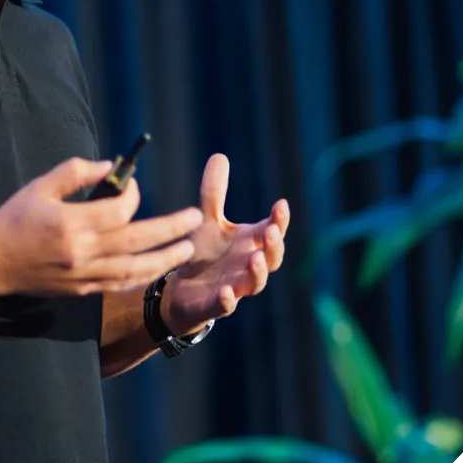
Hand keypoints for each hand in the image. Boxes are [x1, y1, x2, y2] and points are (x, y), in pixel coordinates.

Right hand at [0, 157, 203, 299]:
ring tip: (185, 249)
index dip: (132, 195)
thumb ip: (75, 172)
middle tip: (194, 218)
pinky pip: (118, 285)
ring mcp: (83, 275)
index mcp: (71, 223)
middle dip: (170, 229)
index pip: (118, 210)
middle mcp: (82, 252)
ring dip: (163, 259)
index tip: (132, 187)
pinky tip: (156, 271)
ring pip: (134, 269)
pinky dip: (140, 278)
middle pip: (136, 240)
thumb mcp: (40, 187)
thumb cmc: (13, 219)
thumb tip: (111, 166)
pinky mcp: (81, 290)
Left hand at [162, 153, 288, 335]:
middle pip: (272, 258)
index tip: (281, 204)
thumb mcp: (207, 220)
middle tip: (272, 232)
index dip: (280, 219)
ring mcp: (235, 287)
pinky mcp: (215, 305)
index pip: (272, 230)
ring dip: (258, 272)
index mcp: (249, 244)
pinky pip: (226, 306)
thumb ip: (214, 193)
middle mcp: (247, 266)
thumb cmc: (204, 254)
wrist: (181, 290)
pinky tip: (226, 293)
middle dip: (274, 246)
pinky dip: (228, 301)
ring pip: (255, 283)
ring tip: (254, 259)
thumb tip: (220, 156)